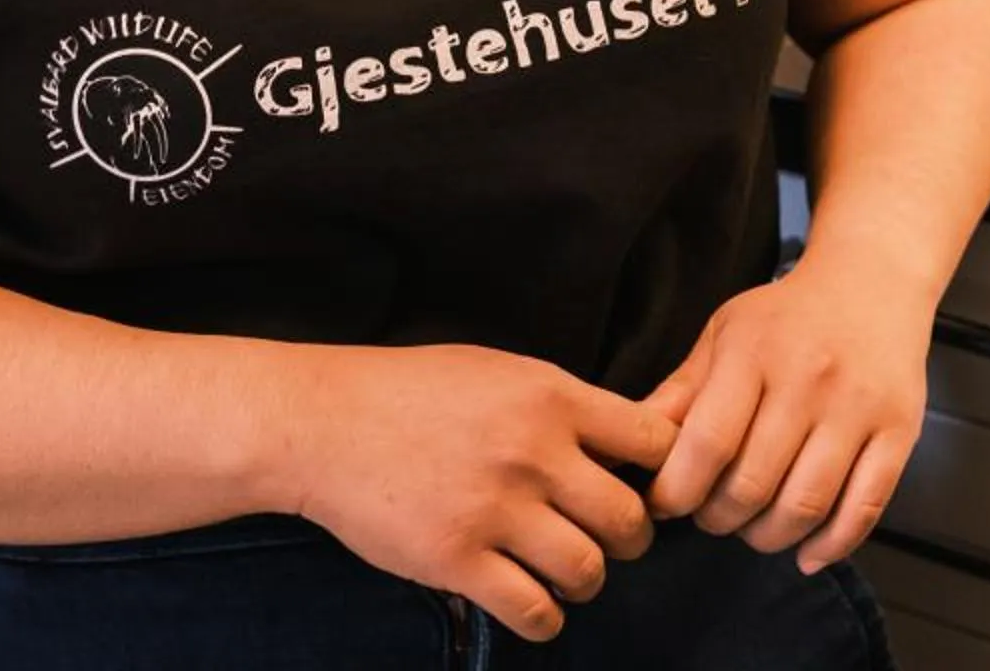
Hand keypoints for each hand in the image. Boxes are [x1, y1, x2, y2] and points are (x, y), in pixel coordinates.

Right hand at [266, 343, 674, 642]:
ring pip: (588, 570)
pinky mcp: (455, 561)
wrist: (325, 423)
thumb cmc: (414, 390)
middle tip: (616, 538)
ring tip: (573, 571)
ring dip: (590, 579)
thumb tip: (625, 440)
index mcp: (554, 398)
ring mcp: (495, 511)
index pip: (654, 442)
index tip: (650, 483)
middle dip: (633, 536)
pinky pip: (531, 610)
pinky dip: (545, 617)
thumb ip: (565, 404)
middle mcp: (534, 455)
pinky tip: (535, 605)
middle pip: (630, 517)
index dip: (664, 469)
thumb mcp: (504, 371)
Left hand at [643, 254, 931, 571]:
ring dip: (767, 537)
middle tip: (712, 513)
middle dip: (718, 519)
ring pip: (805, 507)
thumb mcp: (724, 336)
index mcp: (755, 353)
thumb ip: (678, 396)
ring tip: (754, 524)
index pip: (707, 445)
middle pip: (752, 487)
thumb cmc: (787, 317)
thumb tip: (620, 453)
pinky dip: (830, 545)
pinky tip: (807, 551)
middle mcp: (810, 379)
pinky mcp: (900, 430)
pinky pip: (864, 508)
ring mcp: (859, 407)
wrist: (874, 280)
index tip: (667, 502)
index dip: (676, 492)